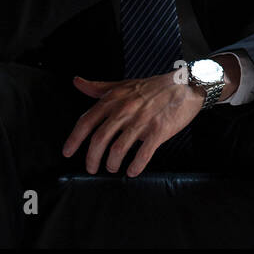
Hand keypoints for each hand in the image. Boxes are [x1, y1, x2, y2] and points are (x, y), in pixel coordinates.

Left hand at [62, 71, 202, 176]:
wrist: (186, 85)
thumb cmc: (153, 87)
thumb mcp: (123, 84)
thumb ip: (99, 87)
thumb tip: (77, 82)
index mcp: (114, 99)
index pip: (87, 121)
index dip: (74, 139)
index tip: (68, 152)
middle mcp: (125, 110)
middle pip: (100, 139)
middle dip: (92, 158)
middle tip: (92, 168)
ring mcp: (142, 120)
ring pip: (118, 149)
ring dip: (112, 164)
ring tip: (112, 168)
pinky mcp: (159, 130)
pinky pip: (143, 154)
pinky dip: (135, 166)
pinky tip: (133, 171)